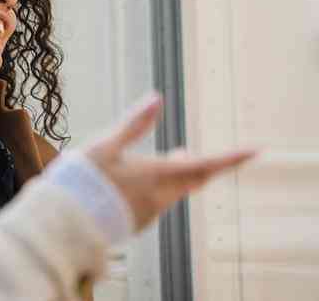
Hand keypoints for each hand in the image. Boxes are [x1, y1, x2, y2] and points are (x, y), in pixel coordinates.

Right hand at [85, 94, 255, 230]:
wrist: (64, 222)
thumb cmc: (82, 179)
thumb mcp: (105, 144)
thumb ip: (134, 123)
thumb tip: (157, 98)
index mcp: (155, 174)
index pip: (205, 165)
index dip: (232, 157)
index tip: (256, 150)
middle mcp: (159, 196)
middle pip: (193, 179)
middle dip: (197, 165)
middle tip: (185, 151)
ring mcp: (150, 213)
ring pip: (174, 191)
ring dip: (174, 176)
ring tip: (160, 162)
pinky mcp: (138, 223)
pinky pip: (157, 203)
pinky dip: (156, 189)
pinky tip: (135, 184)